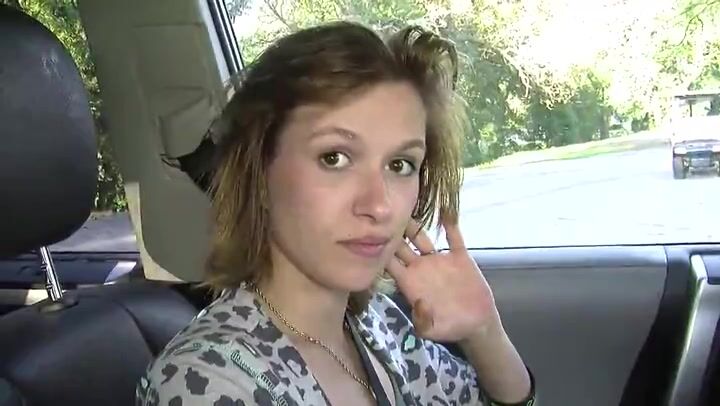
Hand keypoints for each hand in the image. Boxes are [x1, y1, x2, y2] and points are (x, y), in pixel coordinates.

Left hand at [385, 218, 500, 342]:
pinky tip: (447, 210)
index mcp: (409, 283)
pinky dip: (450, 224)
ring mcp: (438, 260)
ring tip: (408, 205)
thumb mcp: (432, 330)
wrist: (477, 324)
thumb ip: (422, 321)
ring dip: (415, 224)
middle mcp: (420, 268)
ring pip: (422, 237)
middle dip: (392, 231)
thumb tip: (418, 303)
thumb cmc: (450, 328)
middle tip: (385, 215)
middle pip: (401, 245)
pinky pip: (453, 237)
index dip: (380, 251)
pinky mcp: (458, 257)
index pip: (389, 264)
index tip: (373, 237)